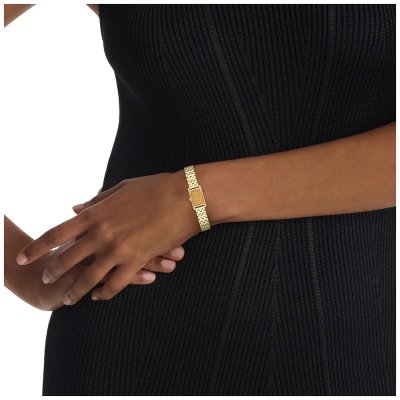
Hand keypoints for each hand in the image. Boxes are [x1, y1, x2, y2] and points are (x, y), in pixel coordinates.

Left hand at [16, 171, 199, 303]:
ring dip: (76, 290)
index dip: (36, 248)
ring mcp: (119, 249)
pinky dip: (105, 292)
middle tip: (45, 280)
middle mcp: (102, 233)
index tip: (22, 258)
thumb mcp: (121, 189)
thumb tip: (75, 208)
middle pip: (67, 258)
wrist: (186, 198)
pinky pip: (116, 283)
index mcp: (96, 213)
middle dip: (53, 271)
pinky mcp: (138, 260)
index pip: (56, 233)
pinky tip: (99, 296)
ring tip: (67, 299)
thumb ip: (96, 202)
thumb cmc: (155, 188)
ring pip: (89, 277)